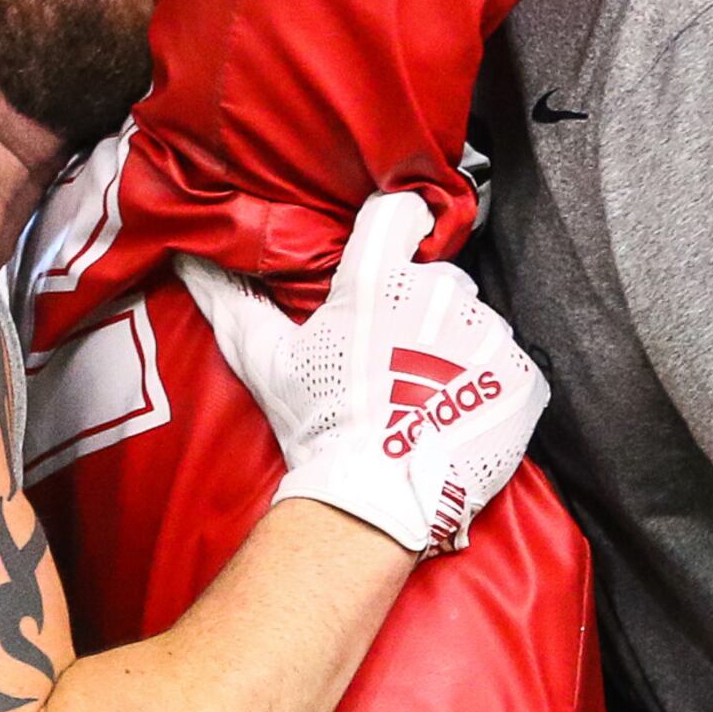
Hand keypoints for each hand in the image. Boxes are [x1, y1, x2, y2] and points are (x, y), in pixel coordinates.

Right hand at [176, 190, 548, 553]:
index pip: (399, 213)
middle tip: (396, 358)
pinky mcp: (523, 377)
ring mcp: (488, 335)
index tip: (394, 252)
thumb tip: (190, 259)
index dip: (398, 228)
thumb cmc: (316, 424)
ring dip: (459, 349)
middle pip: (439, 278)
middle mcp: (439, 295)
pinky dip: (492, 388)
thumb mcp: (264, 359)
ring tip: (428, 395)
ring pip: (477, 323)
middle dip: (422, 308)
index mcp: (378, 280)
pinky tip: (459, 414)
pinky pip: (512, 368)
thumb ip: (229, 300)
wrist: (375, 499)